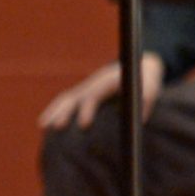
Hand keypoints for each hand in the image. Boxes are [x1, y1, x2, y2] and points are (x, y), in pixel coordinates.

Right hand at [36, 52, 164, 130]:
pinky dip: (53, 110)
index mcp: (109, 81)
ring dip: (54, 111)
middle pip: (75, 96)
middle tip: (56, 128)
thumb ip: (146, 101)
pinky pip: (65, 100)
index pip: (94, 95)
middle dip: (65, 112)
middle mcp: (94, 83)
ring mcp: (87, 87)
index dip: (87, 109)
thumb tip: (142, 119)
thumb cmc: (146, 81)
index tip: (83, 125)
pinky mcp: (83, 93)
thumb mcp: (150, 89)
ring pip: (66, 98)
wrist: (139, 67)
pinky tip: (43, 124)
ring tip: (43, 126)